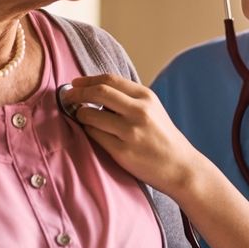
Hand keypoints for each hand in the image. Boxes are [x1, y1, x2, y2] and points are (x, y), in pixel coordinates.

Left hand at [61, 74, 203, 196]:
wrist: (180, 167)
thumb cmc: (163, 138)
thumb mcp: (153, 109)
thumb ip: (129, 99)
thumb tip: (96, 90)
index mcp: (146, 97)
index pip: (109, 79)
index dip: (87, 80)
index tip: (75, 83)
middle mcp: (139, 111)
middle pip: (98, 92)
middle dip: (77, 93)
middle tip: (67, 97)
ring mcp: (130, 132)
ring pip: (91, 114)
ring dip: (79, 114)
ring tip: (79, 116)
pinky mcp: (122, 152)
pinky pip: (94, 135)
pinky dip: (88, 130)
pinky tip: (90, 131)